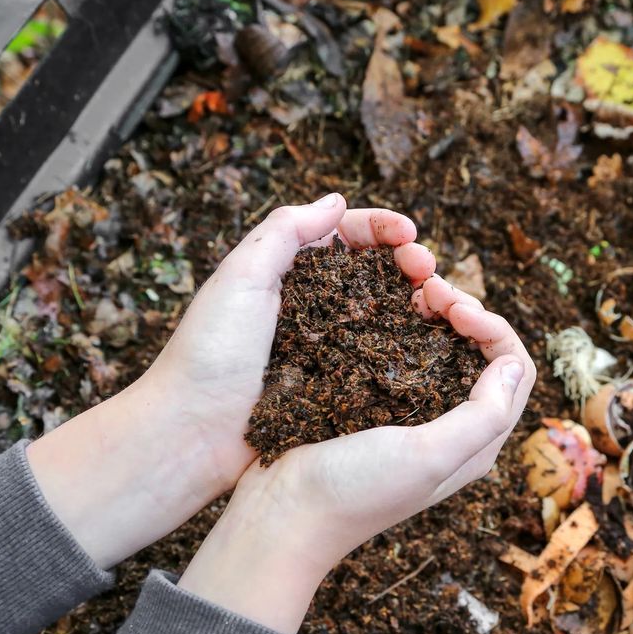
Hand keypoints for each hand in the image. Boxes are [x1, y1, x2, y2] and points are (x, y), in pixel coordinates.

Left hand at [142, 193, 435, 491]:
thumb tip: (338, 200)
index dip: (382, 228)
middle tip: (429, 269)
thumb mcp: (241, 277)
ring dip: (419, 301)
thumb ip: (285, 231)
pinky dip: (411, 345)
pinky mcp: (341, 387)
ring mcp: (331, 347)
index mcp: (288, 273)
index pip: (346, 236)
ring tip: (439, 303)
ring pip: (388, 314)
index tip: (410, 233)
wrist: (193, 434)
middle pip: (377, 272)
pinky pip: (384, 359)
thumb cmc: (209, 353)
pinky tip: (430, 341)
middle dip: (409, 262)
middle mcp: (315, 306)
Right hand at [176, 276, 534, 632]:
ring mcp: (413, 413)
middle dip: (466, 311)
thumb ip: (482, 416)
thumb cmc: (354, 491)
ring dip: (437, 313)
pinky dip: (405, 323)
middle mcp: (452, 427)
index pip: (515, 369)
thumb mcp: (428, 456)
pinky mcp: (376, 402)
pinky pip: (405, 352)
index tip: (454, 309)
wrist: (280, 512)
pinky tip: (385, 308)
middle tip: (429, 289)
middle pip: (484, 352)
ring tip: (411, 291)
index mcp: (477, 443)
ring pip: (446, 347)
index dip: (494, 328)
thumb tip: (513, 363)